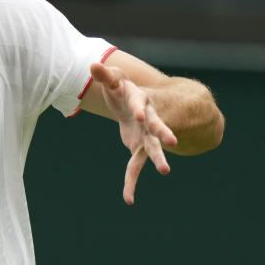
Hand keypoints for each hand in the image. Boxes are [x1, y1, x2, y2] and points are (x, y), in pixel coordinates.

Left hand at [89, 62, 177, 204]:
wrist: (135, 103)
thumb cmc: (122, 89)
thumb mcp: (113, 80)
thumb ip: (104, 75)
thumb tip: (92, 64)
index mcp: (140, 101)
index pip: (141, 104)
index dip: (140, 109)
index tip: (140, 115)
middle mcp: (147, 119)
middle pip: (156, 126)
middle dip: (163, 133)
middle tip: (173, 142)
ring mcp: (145, 135)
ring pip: (153, 148)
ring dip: (159, 159)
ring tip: (166, 171)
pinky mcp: (138, 147)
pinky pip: (136, 166)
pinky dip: (131, 182)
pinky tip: (128, 200)